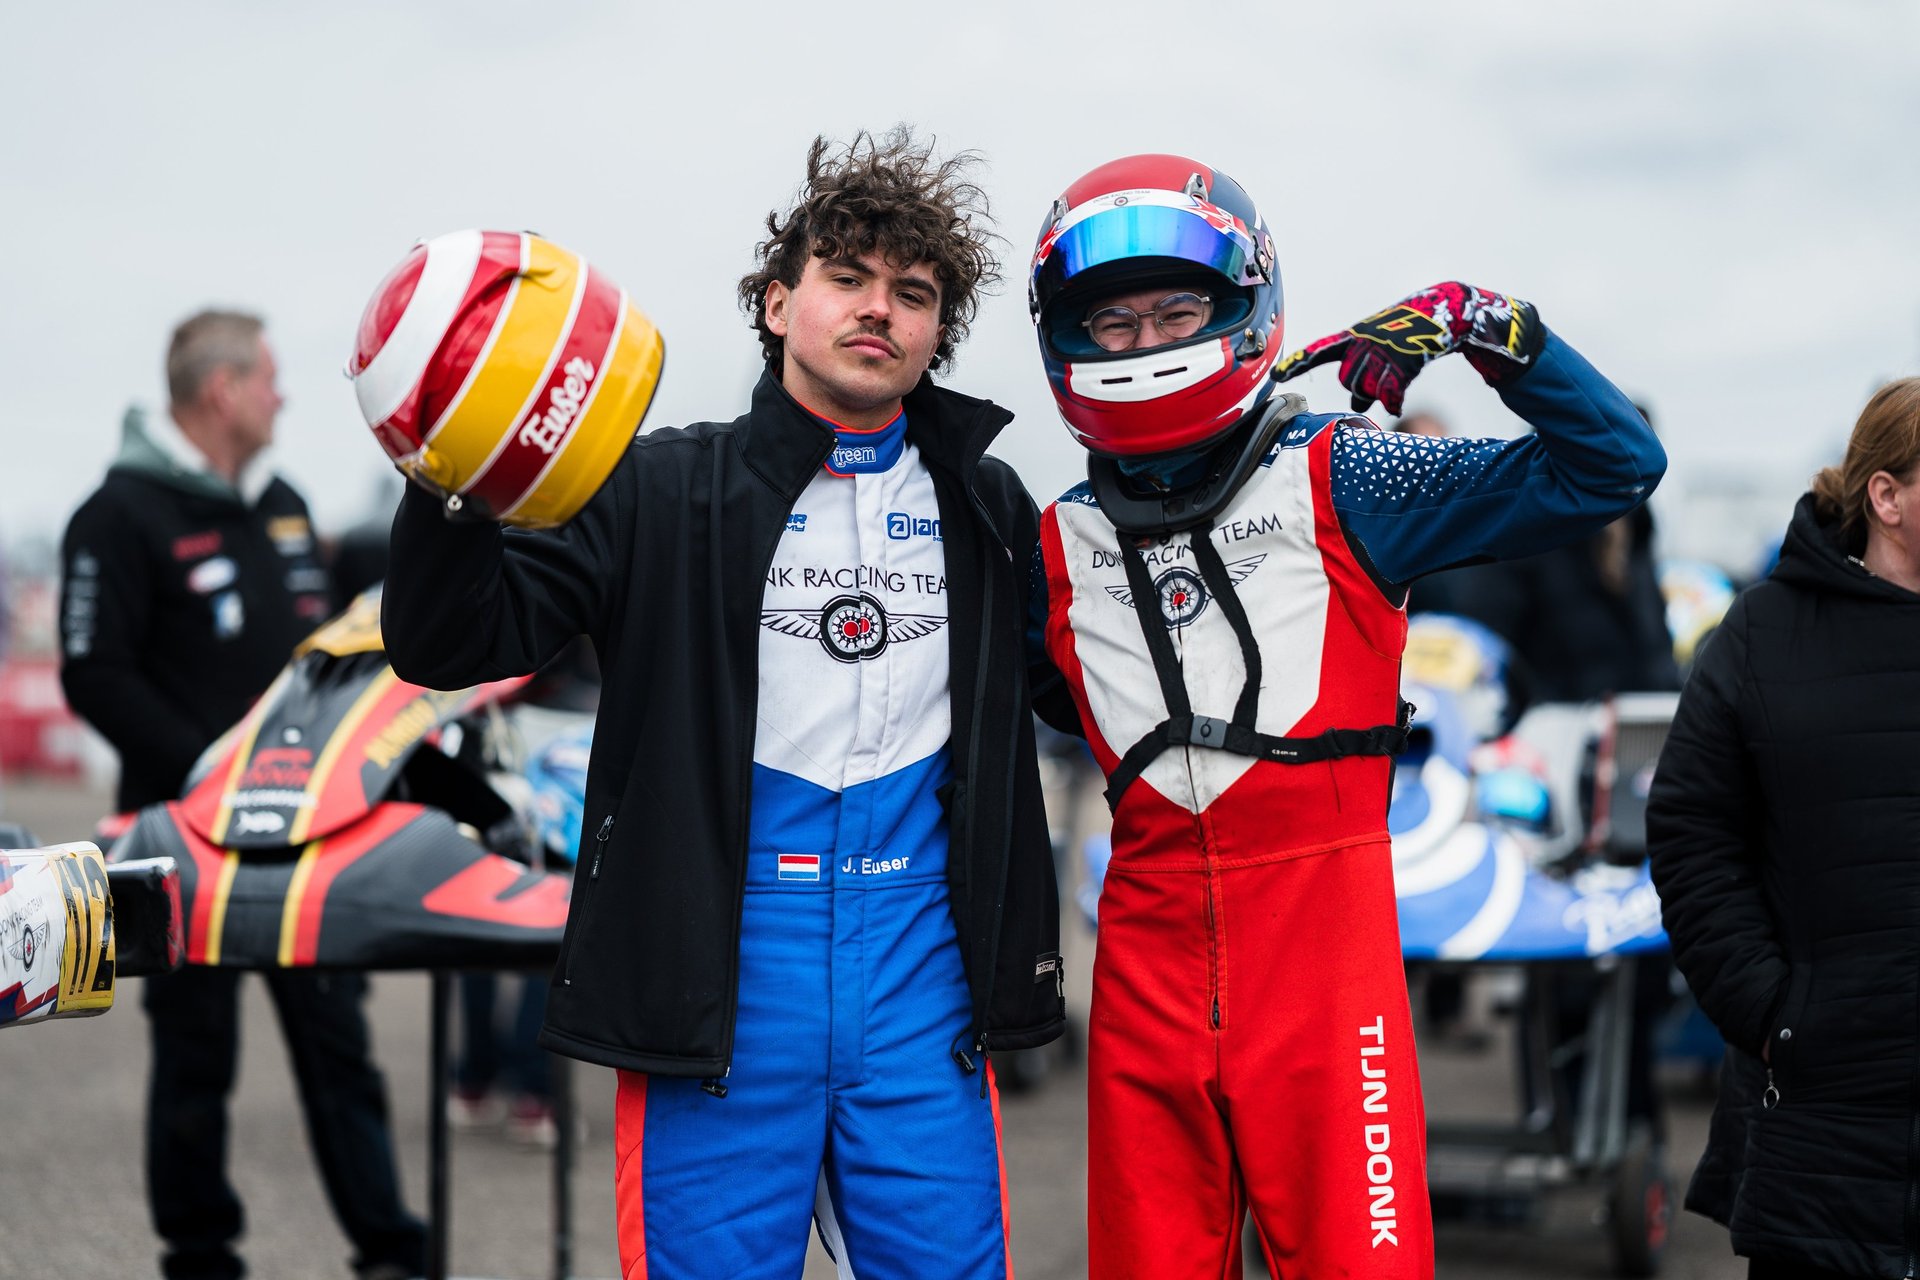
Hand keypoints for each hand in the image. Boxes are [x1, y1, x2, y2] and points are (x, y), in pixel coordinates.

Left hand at [1274, 282, 1543, 414]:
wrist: (1445, 310)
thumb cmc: (1409, 331)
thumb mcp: (1379, 346)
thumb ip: (1364, 372)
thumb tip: (1357, 405)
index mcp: (1353, 335)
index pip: (1319, 351)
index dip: (1298, 363)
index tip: (1276, 375)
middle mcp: (1363, 341)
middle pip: (1350, 381)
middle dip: (1364, 385)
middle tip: (1386, 371)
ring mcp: (1383, 350)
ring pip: (1370, 389)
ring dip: (1382, 391)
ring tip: (1399, 373)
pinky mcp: (1404, 360)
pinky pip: (1391, 394)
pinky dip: (1395, 401)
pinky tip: (1400, 403)